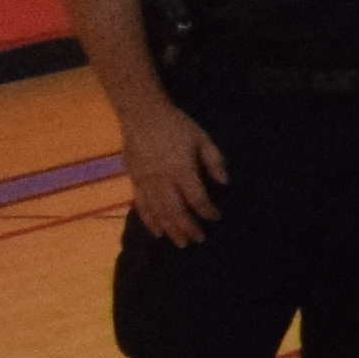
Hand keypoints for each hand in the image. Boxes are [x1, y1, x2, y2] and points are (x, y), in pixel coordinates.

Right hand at [115, 95, 227, 245]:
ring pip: (157, 212)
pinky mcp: (133, 180)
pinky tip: (157, 231)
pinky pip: (141, 205)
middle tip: (198, 240)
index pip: (196, 198)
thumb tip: (225, 182)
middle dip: (188, 228)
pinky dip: (149, 220)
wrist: (141, 115)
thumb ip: (214, 161)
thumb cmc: (176, 125)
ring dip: (170, 229)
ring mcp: (145, 182)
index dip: (207, 210)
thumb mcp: (202, 139)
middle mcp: (162, 180)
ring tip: (181, 243)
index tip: (216, 217)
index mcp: (181, 169)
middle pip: (175, 211)